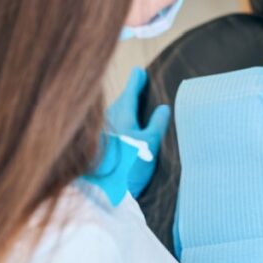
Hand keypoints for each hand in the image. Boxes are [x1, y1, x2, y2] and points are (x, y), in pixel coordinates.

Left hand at [106, 67, 170, 197]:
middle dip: (129, 95)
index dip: (137, 81)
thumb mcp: (150, 143)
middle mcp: (109, 119)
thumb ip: (157, 124)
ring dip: (123, 110)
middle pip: (121, 103)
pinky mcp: (98, 147)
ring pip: (114, 116)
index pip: (131, 91)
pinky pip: (111, 128)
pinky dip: (118, 124)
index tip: (139, 71)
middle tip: (138, 88)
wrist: (103, 191)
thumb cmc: (129, 165)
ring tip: (132, 110)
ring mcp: (101, 133)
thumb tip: (163, 108)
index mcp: (123, 113)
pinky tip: (123, 133)